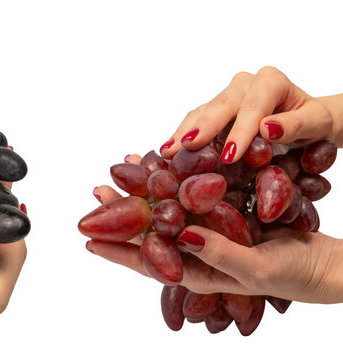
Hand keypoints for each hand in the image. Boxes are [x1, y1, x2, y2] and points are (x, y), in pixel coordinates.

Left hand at [87, 158, 342, 303]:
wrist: (324, 261)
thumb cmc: (294, 274)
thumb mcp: (256, 269)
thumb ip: (220, 254)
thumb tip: (182, 236)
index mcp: (196, 270)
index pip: (148, 262)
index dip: (118, 251)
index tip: (88, 239)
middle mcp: (196, 249)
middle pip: (151, 232)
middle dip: (122, 214)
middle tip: (97, 192)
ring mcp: (208, 229)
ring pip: (168, 210)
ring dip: (145, 192)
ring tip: (121, 171)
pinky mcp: (225, 211)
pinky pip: (193, 194)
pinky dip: (177, 179)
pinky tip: (164, 164)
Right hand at [159, 66, 338, 161]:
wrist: (305, 120)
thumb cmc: (312, 121)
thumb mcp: (317, 123)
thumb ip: (296, 124)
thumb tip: (267, 128)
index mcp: (270, 81)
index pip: (253, 107)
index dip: (240, 132)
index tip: (230, 156)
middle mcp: (244, 84)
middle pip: (221, 105)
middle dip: (203, 128)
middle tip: (187, 146)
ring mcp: (226, 96)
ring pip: (202, 112)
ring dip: (184, 133)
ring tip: (168, 151)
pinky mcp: (214, 111)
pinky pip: (195, 121)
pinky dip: (182, 136)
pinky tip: (168, 150)